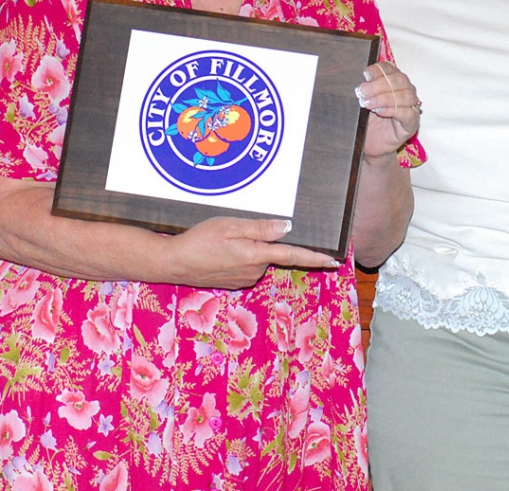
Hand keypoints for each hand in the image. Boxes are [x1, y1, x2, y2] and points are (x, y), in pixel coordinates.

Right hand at [167, 216, 339, 288]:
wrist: (174, 263)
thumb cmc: (200, 240)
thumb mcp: (230, 226)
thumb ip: (261, 228)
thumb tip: (287, 228)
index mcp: (256, 255)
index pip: (293, 256)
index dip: (315, 257)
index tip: (334, 260)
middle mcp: (255, 271)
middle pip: (273, 253)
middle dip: (264, 241)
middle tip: (237, 230)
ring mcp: (245, 279)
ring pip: (259, 259)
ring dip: (251, 248)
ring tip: (223, 240)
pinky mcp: (235, 282)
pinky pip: (248, 266)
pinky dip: (241, 256)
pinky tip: (222, 251)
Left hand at [355, 61, 420, 160]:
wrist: (370, 145)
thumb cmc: (366, 121)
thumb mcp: (362, 102)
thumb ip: (363, 90)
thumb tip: (358, 82)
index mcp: (392, 80)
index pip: (389, 68)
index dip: (378, 70)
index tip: (365, 75)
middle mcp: (405, 90)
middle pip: (399, 79)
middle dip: (378, 85)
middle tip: (362, 92)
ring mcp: (411, 106)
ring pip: (406, 95)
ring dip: (384, 98)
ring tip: (368, 104)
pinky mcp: (412, 123)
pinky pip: (408, 113)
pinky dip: (393, 110)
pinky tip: (380, 112)